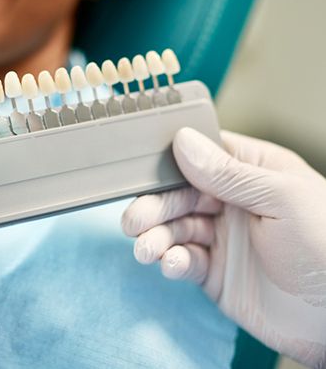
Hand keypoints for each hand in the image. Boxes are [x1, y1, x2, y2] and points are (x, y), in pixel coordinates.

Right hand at [122, 128, 325, 366]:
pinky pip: (184, 261)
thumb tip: (183, 141)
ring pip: (176, 229)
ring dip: (156, 237)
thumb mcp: (280, 198)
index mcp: (250, 172)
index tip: (143, 172)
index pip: (200, 156)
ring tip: (145, 249)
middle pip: (179, 195)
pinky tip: (173, 265)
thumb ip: (228, 173)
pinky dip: (173, 262)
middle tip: (133, 220)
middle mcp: (231, 202)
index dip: (169, 162)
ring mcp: (221, 237)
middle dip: (155, 206)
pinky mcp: (214, 272)